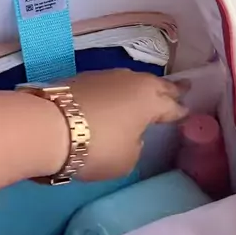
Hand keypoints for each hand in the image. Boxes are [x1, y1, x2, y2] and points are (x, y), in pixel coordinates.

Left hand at [66, 70, 188, 181]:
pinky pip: (110, 83)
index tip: (187, 111)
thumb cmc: (97, 147)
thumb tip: (129, 134)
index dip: (180, 111)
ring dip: (142, 86)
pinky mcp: (82, 77)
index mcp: (150, 100)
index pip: (171, 106)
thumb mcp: (127, 159)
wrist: (48, 127)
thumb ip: (135, 145)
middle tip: (182, 88)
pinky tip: (116, 95)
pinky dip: (118, 89)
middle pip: (156, 85)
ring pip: (132, 80)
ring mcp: (106, 76)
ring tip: (149, 90)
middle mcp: (132, 82)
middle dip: (169, 89)